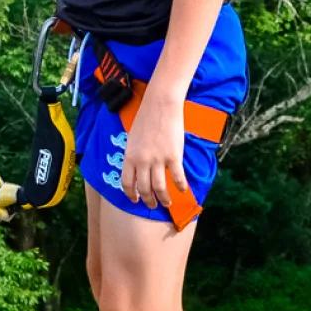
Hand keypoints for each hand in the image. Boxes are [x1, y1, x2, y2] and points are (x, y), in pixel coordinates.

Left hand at [120, 91, 187, 210]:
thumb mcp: (132, 138)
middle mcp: (142, 161)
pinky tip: (183, 190)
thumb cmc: (145, 118)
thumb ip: (134, 155)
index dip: (131, 195)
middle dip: (149, 201)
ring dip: (164, 199)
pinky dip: (181, 187)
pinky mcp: (173, 157)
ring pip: (160, 189)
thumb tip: (136, 170)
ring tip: (167, 203)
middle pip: (144, 189)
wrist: (160, 104)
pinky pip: (178, 178)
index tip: (135, 200)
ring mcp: (158, 160)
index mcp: (130, 156)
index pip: (127, 183)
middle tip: (152, 205)